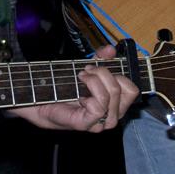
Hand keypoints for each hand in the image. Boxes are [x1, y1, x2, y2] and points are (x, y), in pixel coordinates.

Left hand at [19, 44, 139, 131]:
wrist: (41, 100)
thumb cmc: (65, 87)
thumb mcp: (87, 69)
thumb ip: (100, 58)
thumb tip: (111, 49)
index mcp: (115, 104)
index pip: (133, 90)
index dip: (119, 74)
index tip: (99, 67)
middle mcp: (112, 115)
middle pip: (124, 90)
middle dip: (105, 72)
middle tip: (87, 70)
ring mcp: (99, 122)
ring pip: (112, 95)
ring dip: (95, 79)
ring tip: (81, 77)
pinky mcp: (86, 124)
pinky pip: (99, 106)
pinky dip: (90, 91)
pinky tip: (79, 90)